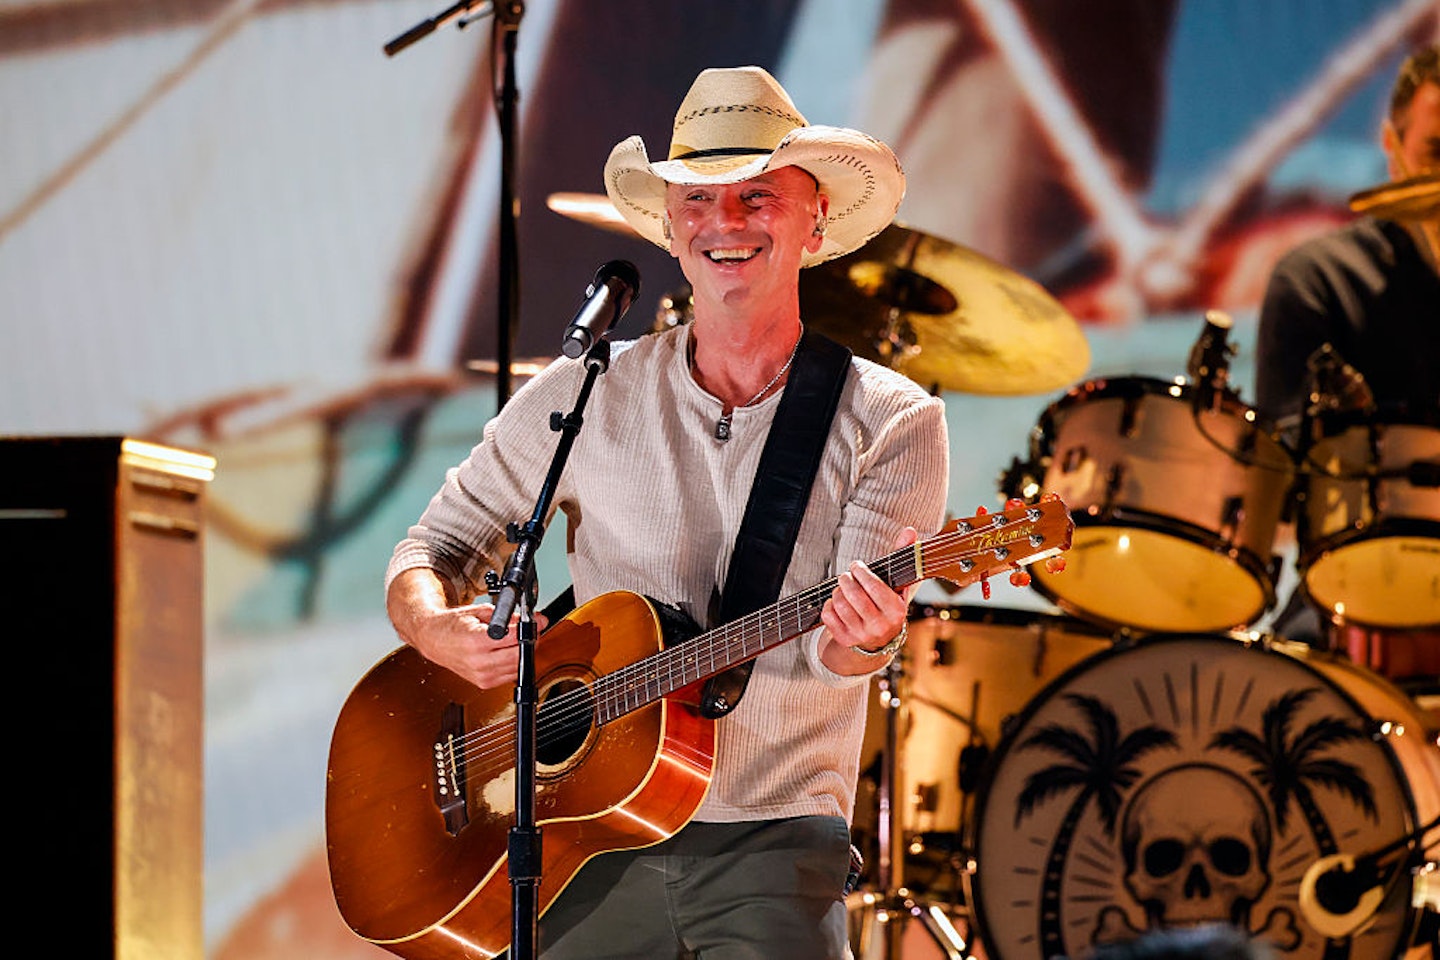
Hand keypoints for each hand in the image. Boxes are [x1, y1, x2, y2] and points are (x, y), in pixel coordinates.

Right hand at [386, 569, 547, 688]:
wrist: (434, 640)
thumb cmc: (453, 625)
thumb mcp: (481, 612)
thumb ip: (510, 616)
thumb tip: (535, 620)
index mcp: (476, 641)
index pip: (514, 637)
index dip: (530, 629)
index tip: (537, 622)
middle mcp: (479, 662)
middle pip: (519, 654)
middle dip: (530, 641)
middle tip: (529, 631)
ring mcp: (482, 676)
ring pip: (517, 666)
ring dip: (523, 653)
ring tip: (513, 641)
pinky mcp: (484, 683)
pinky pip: (510, 675)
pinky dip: (513, 664)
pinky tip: (505, 653)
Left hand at [819, 527, 916, 672]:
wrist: (880, 640)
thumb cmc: (888, 603)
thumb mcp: (898, 583)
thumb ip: (904, 555)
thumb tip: (910, 530)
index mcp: (896, 611)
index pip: (873, 586)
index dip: (860, 572)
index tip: (856, 565)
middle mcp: (880, 626)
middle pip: (854, 595)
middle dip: (846, 579)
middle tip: (846, 575)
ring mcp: (861, 635)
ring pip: (839, 604)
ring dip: (837, 591)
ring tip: (842, 588)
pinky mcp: (845, 640)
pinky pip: (828, 616)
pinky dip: (829, 605)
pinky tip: (837, 603)